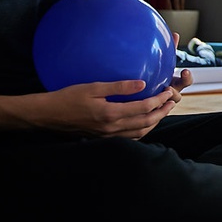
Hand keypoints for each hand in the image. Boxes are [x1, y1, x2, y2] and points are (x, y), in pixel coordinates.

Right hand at [28, 75, 186, 139]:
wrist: (49, 115)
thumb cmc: (68, 97)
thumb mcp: (93, 87)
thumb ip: (119, 86)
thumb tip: (142, 84)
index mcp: (110, 114)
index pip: (143, 108)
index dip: (159, 100)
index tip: (168, 91)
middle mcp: (112, 128)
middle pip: (146, 123)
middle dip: (162, 112)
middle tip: (172, 101)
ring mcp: (108, 135)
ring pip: (140, 132)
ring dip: (154, 122)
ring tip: (163, 110)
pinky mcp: (104, 137)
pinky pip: (130, 137)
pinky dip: (142, 130)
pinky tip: (144, 121)